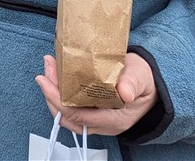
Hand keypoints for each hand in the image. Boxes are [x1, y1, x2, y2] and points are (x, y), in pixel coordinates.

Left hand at [35, 54, 157, 134]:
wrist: (149, 84)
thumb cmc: (144, 80)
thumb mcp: (141, 77)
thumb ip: (133, 83)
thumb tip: (125, 92)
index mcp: (114, 119)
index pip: (79, 116)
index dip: (58, 100)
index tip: (45, 80)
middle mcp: (103, 124)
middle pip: (68, 117)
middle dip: (51, 95)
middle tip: (46, 70)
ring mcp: (96, 120)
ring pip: (66, 114)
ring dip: (53, 93)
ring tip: (49, 69)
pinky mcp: (91, 112)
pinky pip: (70, 107)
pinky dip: (60, 92)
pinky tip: (56, 74)